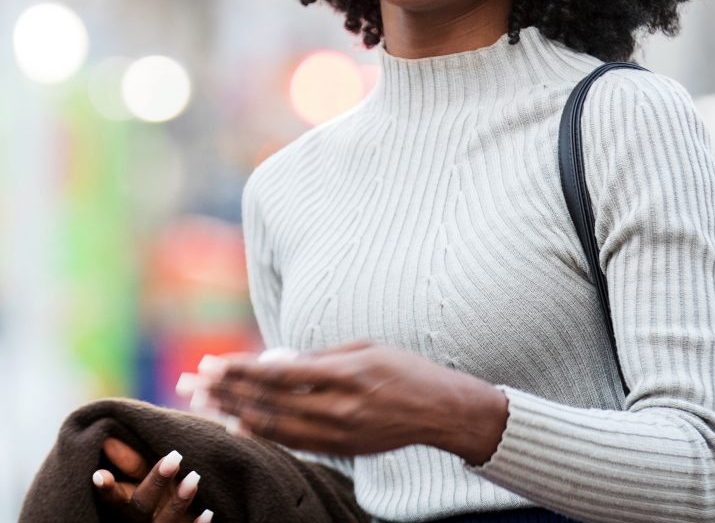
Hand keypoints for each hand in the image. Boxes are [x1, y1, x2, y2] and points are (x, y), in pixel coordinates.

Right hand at [92, 437, 212, 521]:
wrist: (167, 522)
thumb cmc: (152, 498)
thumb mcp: (140, 482)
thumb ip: (131, 464)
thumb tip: (109, 438)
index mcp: (125, 507)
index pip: (113, 498)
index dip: (107, 489)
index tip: (100, 474)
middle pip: (140, 507)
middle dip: (155, 482)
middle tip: (175, 456)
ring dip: (179, 501)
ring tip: (195, 477)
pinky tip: (208, 512)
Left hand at [203, 338, 508, 462]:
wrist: (439, 410)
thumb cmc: (403, 369)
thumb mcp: (363, 348)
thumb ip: (320, 356)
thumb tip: (278, 360)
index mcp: (345, 373)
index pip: (279, 373)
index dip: (241, 369)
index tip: (211, 363)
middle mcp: (338, 407)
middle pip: (269, 401)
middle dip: (226, 391)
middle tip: (192, 382)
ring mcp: (339, 433)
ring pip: (275, 427)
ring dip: (235, 413)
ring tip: (206, 403)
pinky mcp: (341, 449)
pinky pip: (293, 442)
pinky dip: (263, 434)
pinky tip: (240, 425)